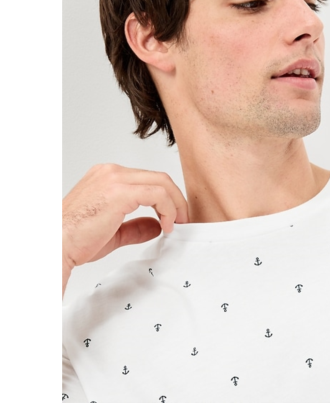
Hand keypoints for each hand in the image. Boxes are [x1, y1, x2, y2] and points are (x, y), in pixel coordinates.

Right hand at [62, 164, 188, 294]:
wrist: (57, 245)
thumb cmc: (74, 240)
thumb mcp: (112, 231)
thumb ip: (135, 226)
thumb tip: (157, 226)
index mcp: (107, 177)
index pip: (147, 179)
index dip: (166, 197)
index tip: (173, 217)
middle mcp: (111, 172)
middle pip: (158, 177)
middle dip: (176, 199)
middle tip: (183, 220)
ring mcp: (114, 179)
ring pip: (161, 182)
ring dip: (176, 204)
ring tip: (177, 223)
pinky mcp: (119, 192)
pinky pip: (157, 193)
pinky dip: (168, 209)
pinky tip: (167, 225)